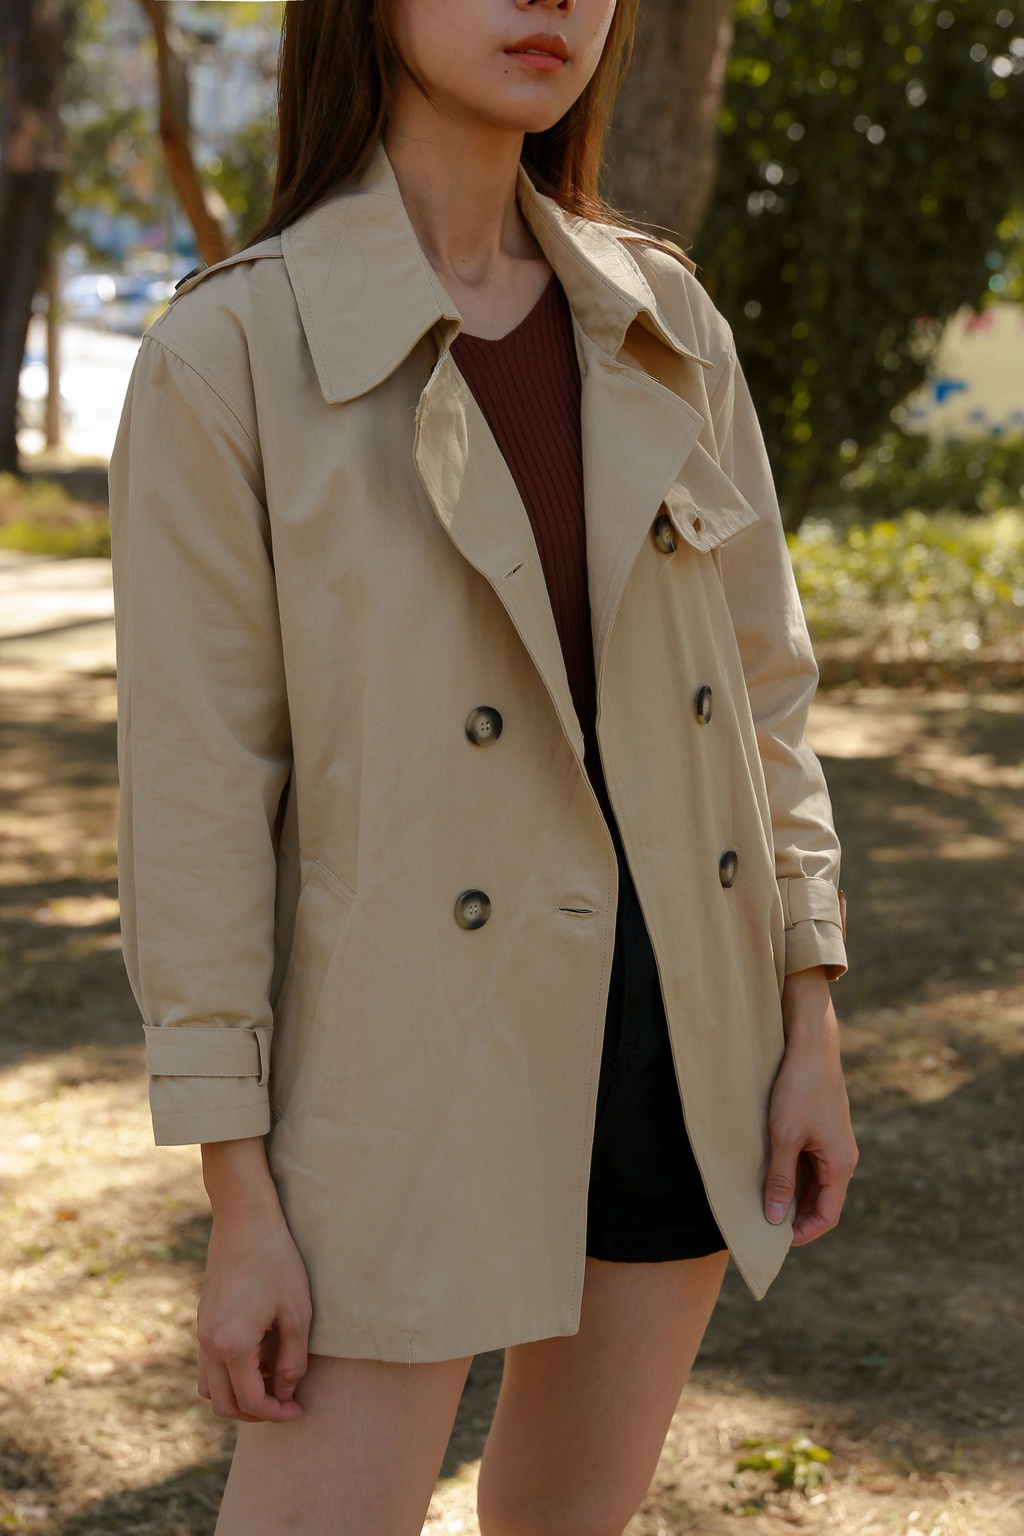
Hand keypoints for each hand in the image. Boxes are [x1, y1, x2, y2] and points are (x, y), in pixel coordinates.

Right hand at [196, 1139, 312, 1421]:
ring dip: (237, 1396)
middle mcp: (209, 1345)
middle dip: (254, 1412)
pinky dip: (228, 1375)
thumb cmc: (277, 1261)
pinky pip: (208, 1366)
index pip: (251, 1401)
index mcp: (232, 1345)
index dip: (276, 1413)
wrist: (244, 1219)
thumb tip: (285, 1393)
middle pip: (223, 1405)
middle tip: (284, 1403)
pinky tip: (257, 1357)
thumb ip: (292, 1360)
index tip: (298, 1410)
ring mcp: (201, 1332)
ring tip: (269, 1380)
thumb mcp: (296, 1312)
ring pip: (209, 1388)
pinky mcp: (202, 1320)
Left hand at [764, 967, 857, 1245]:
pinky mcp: (823, 1130)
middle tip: (764, 1225)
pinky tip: (768, 1172)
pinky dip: (792, 1174)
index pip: (827, 1215)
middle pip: (822, 1201)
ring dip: (793, 1195)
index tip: (776, 1242)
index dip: (803, 1233)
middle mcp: (843, 1158)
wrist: (810, 1045)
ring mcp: (834, 1144)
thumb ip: (780, 1178)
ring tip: (762, 1201)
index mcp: (841, 1164)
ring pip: (815, 1182)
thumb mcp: (784, 1136)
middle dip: (796, 1217)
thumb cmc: (799, 1088)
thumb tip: (775, 1219)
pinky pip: (810, 1163)